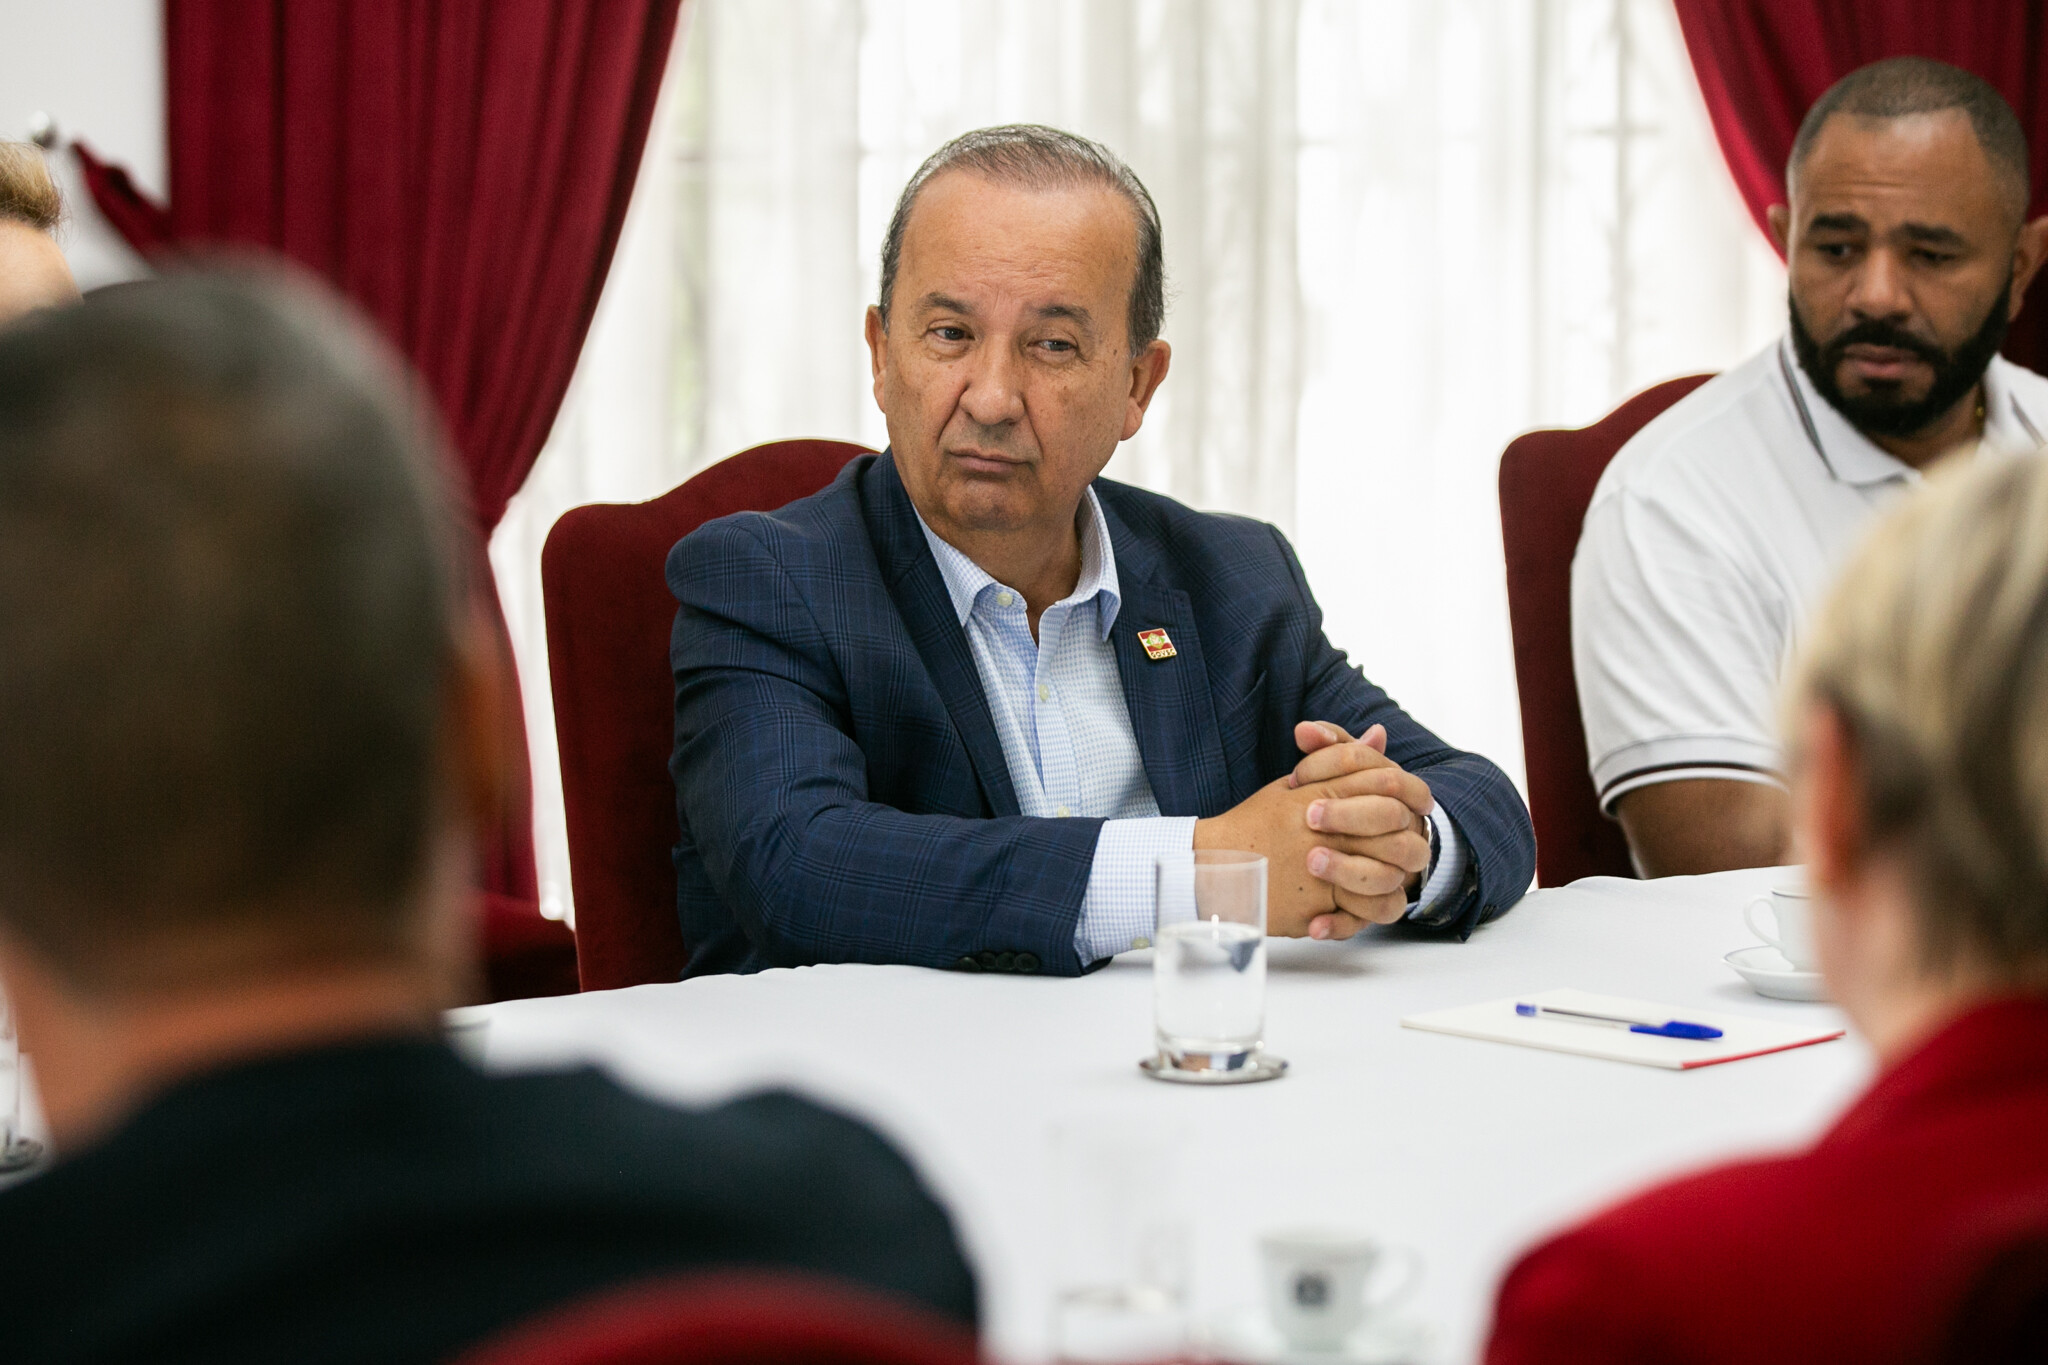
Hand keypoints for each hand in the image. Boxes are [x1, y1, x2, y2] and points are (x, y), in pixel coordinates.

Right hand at [1191, 754, 1428, 938]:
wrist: (1212, 865)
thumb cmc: (1254, 824)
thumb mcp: (1295, 787)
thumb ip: (1340, 762)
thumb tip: (1379, 733)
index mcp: (1320, 795)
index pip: (1384, 783)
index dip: (1410, 793)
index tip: (1415, 805)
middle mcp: (1323, 831)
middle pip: (1393, 828)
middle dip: (1407, 835)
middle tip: (1408, 842)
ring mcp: (1320, 871)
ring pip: (1385, 875)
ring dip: (1392, 875)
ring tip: (1387, 875)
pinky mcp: (1314, 906)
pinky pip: (1360, 913)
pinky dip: (1368, 911)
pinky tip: (1363, 904)